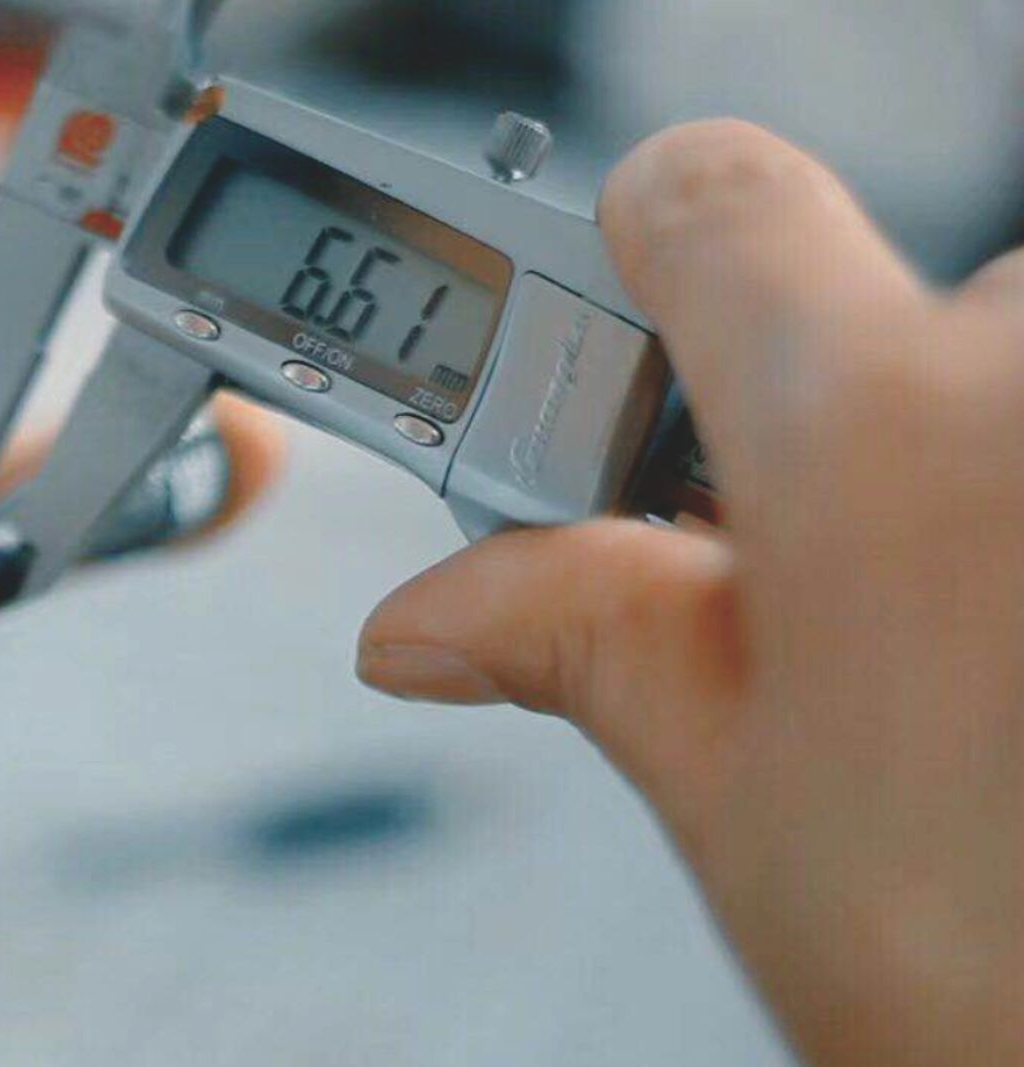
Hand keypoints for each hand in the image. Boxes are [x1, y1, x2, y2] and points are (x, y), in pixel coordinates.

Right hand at [358, 120, 1023, 1065]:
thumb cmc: (1014, 990)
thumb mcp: (740, 803)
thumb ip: (580, 635)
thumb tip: (439, 611)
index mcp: (880, 433)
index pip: (708, 198)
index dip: (635, 264)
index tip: (616, 354)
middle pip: (873, 303)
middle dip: (811, 431)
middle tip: (790, 591)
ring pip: (1008, 371)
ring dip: (955, 473)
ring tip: (947, 656)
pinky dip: (1023, 501)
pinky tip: (1015, 644)